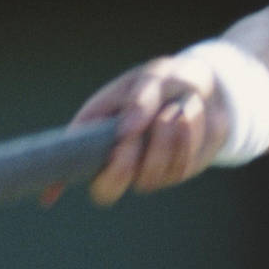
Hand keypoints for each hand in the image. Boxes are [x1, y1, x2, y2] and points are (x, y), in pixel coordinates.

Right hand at [53, 53, 230, 206]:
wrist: (205, 87)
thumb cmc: (165, 81)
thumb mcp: (152, 78)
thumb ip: (139, 100)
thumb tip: (125, 132)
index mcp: (93, 133)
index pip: (70, 167)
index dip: (63, 180)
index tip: (85, 166)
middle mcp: (115, 158)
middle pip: (105, 190)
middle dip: (121, 166)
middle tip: (135, 136)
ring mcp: (144, 170)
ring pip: (147, 177)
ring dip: (164, 139)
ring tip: (174, 108)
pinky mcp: (174, 173)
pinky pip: (178, 168)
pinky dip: (187, 139)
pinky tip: (188, 116)